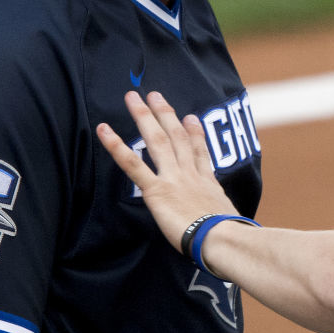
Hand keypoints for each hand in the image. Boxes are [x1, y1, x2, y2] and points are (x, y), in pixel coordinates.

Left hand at [97, 91, 238, 247]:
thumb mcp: (229, 221)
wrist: (221, 238)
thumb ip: (222, 216)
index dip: (195, 133)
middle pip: (177, 136)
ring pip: (158, 140)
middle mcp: (190, 174)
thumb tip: (228, 224)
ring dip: (144, 116)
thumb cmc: (228, 238)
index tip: (191, 118)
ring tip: (132, 98)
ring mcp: (173, 178)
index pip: (200, 152)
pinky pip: (133, 164)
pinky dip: (117, 146)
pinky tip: (103, 130)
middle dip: (165, 114)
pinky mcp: (157, 189)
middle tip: (155, 95)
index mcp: (208, 183)